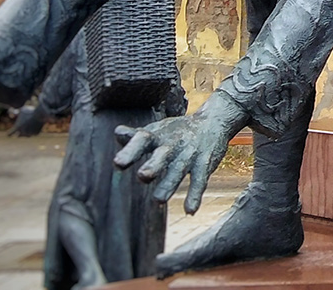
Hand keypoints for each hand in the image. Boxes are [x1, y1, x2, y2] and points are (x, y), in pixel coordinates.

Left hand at [9, 102, 49, 137]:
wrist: (41, 114)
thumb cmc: (30, 111)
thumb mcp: (22, 110)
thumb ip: (16, 113)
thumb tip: (12, 115)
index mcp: (17, 127)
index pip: (10, 134)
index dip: (9, 133)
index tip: (8, 133)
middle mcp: (23, 132)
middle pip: (18, 135)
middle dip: (18, 133)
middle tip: (18, 132)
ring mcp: (30, 133)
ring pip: (26, 135)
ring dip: (25, 133)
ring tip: (26, 129)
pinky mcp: (36, 133)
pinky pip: (33, 133)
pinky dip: (32, 131)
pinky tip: (33, 127)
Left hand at [113, 96, 244, 213]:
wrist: (214, 121)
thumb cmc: (177, 131)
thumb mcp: (157, 130)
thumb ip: (136, 136)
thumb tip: (117, 134)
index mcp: (157, 137)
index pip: (142, 140)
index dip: (131, 150)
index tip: (118, 163)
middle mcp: (172, 145)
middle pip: (162, 154)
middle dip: (154, 165)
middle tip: (143, 176)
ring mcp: (189, 155)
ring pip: (178, 171)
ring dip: (169, 184)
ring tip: (158, 199)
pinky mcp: (204, 165)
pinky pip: (200, 182)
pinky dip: (195, 196)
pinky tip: (190, 211)